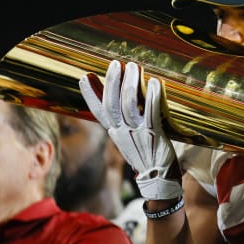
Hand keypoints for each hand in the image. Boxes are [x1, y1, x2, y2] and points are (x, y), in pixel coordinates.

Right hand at [79, 60, 182, 199]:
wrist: (159, 181)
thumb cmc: (146, 154)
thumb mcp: (129, 137)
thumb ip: (123, 120)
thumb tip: (118, 100)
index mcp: (115, 132)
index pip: (98, 112)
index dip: (90, 95)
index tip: (85, 77)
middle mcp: (122, 133)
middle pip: (112, 105)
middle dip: (112, 82)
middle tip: (116, 63)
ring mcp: (137, 134)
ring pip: (128, 106)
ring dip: (131, 84)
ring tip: (134, 67)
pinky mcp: (154, 135)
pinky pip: (150, 113)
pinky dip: (152, 96)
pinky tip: (155, 82)